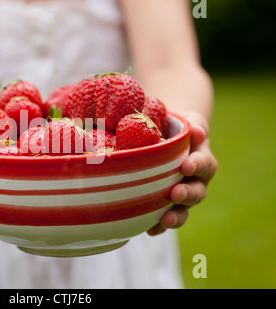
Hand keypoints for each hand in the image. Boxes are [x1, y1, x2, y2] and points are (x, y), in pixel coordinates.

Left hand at [147, 112, 217, 235]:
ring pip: (183, 210)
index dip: (197, 166)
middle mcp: (195, 182)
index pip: (204, 164)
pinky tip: (149, 230)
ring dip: (176, 216)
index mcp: (201, 161)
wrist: (164, 140)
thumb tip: (196, 133)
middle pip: (197, 192)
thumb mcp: (187, 122)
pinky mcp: (165, 206)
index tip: (186, 166)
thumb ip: (194, 127)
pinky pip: (164, 220)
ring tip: (165, 220)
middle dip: (187, 194)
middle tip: (175, 194)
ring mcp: (181, 196)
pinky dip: (158, 227)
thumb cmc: (177, 130)